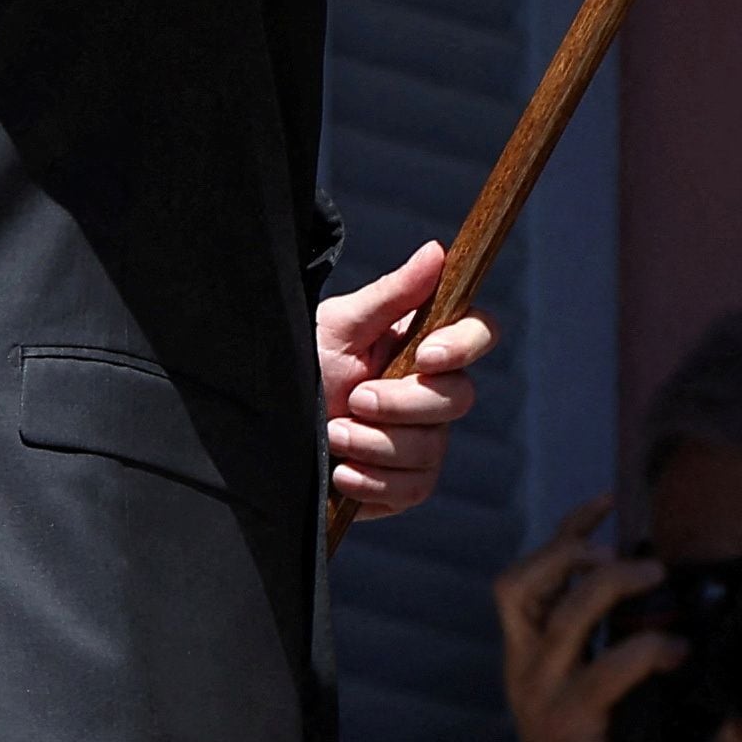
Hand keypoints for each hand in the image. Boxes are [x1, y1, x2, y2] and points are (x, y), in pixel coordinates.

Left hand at [313, 240, 483, 518]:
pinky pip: (412, 489)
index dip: (463, 346)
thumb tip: (437, 252)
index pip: (476, 334)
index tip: (425, 356)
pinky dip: (373, 482)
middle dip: (402, 404)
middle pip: (458, 399)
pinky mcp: (404, 484)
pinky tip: (341, 473)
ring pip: (432, 449)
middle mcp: (429, 392)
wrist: (264, 427)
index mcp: (420, 345)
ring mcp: (421, 440)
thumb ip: (390, 294)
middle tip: (355, 399)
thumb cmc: (303, 366)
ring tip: (333, 434)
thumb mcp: (338, 327)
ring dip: (376, 444)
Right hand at [491, 496, 683, 741]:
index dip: (566, 533)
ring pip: (566, 615)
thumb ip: (607, 657)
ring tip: (657, 581)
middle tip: (629, 557)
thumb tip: (656, 611)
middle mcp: (525, 669)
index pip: (529, 575)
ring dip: (615, 586)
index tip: (606, 503)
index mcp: (527, 659)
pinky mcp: (572, 724)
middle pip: (523, 583)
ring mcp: (544, 696)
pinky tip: (676, 652)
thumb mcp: (591, 703)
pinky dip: (647, 649)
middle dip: (573, 552)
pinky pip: (608, 668)